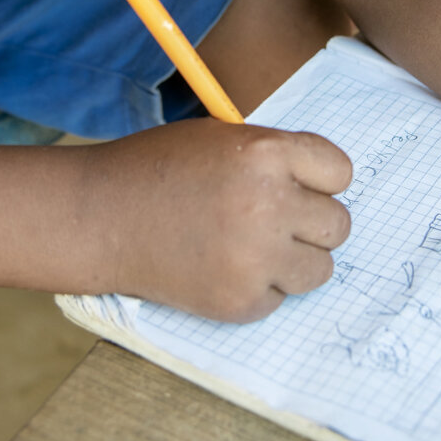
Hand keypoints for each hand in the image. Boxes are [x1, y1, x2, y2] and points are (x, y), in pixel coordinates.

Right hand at [89, 118, 352, 321]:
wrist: (99, 218)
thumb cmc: (158, 170)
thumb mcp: (221, 139)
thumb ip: (275, 158)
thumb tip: (326, 188)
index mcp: (265, 154)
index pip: (341, 171)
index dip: (320, 179)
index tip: (298, 185)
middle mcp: (268, 205)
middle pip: (338, 225)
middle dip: (311, 223)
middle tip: (272, 220)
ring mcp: (255, 258)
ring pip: (321, 268)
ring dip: (293, 260)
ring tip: (249, 245)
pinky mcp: (240, 301)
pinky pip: (281, 298)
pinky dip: (258, 287)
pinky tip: (220, 266)